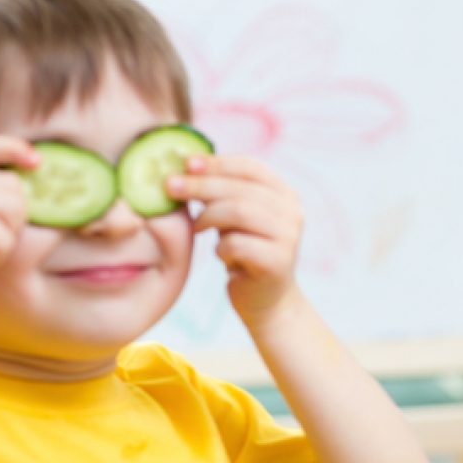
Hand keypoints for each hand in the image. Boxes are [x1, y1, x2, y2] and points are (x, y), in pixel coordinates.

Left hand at [167, 155, 303, 324]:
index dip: (217, 163)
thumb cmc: (245, 251)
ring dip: (208, 217)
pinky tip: (220, 254)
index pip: (250, 167)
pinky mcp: (278, 262)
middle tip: (169, 186)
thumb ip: (223, 192)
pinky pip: (236, 244)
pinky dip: (220, 248)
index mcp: (284, 194)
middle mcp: (292, 212)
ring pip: (238, 212)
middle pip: (240, 189)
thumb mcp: (236, 216)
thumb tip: (186, 165)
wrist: (267, 299)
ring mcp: (288, 237)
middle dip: (201, 185)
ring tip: (196, 227)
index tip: (186, 163)